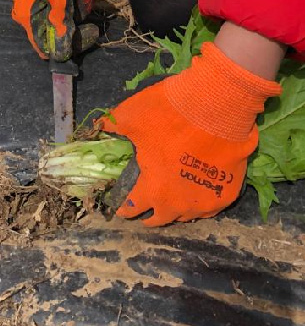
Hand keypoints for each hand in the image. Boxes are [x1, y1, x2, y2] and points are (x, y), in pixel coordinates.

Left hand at [98, 41, 281, 225]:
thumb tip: (98, 128)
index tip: (120, 206)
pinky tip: (195, 194)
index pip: (133, 207)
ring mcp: (205, 202)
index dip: (124, 206)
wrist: (217, 105)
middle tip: (144, 211)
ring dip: (175, 209)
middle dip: (149, 216)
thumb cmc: (169, 113)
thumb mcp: (130, 116)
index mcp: (153, 189)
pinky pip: (209, 207)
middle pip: (160, 219)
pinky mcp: (228, 193)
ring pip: (186, 215)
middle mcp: (179, 204)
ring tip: (169, 202)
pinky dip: (199, 202)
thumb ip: (112, 127)